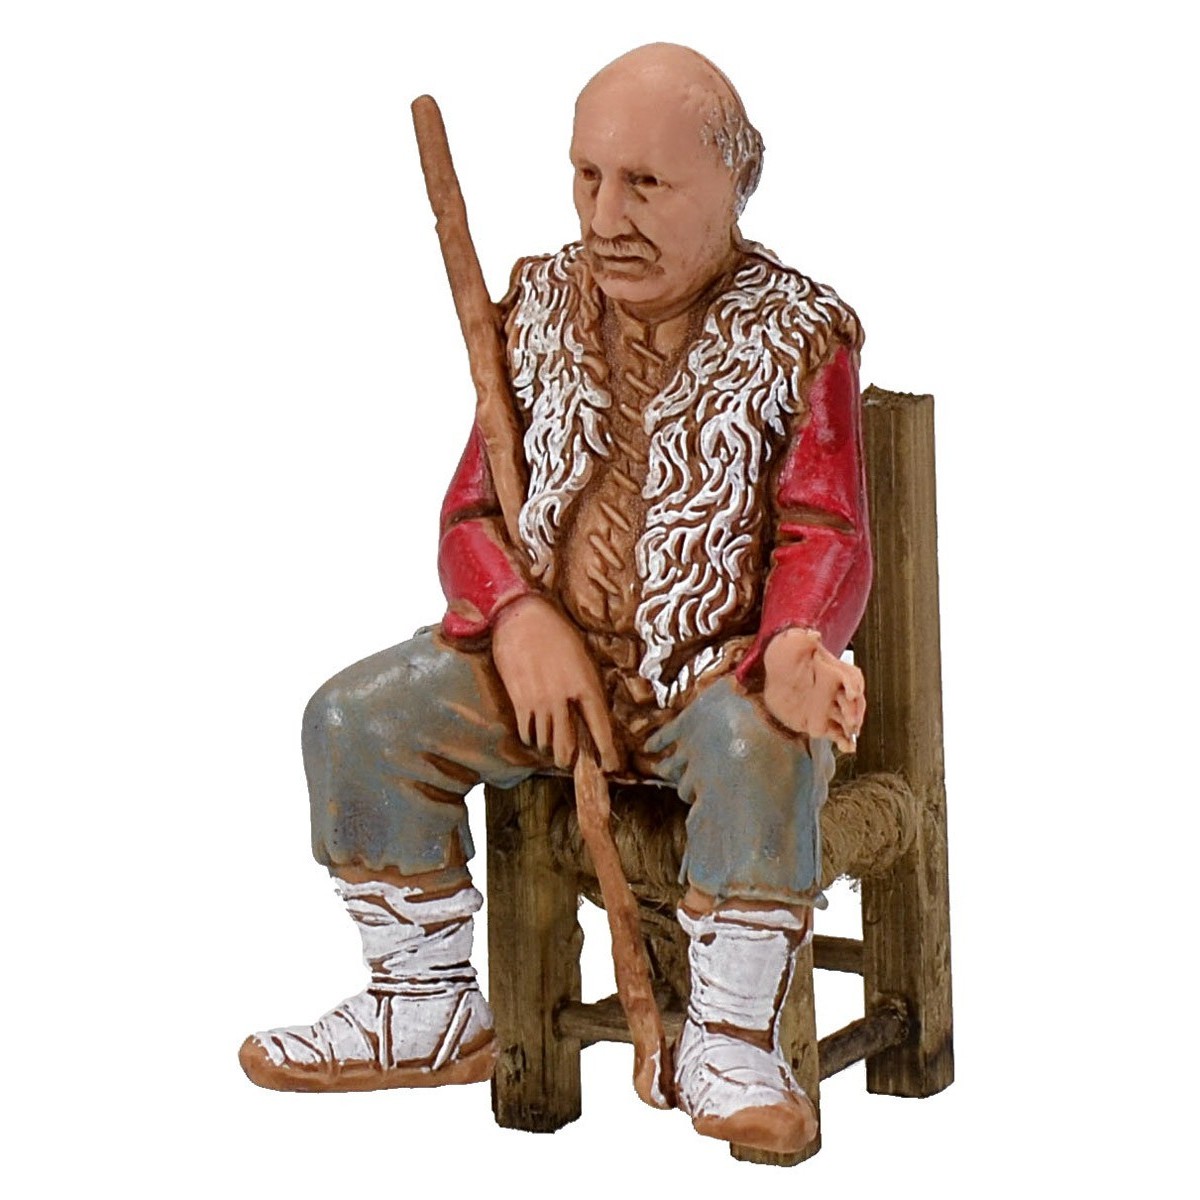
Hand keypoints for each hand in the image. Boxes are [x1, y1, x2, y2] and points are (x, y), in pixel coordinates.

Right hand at [491, 595, 620, 771]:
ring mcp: (539, 701)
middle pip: (568, 746)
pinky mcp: (518, 700)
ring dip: (549, 748)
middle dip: (570, 759)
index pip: (600, 726)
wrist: (520, 616)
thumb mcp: (582, 657)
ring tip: (552, 744)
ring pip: (545, 742)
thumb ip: (586, 686)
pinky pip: (526, 733)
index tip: (610, 767)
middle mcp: (563, 697)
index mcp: (585, 684)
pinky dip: (531, 737)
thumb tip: (588, 712)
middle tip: (572, 761)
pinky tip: (534, 732)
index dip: (606, 751)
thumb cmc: (555, 632)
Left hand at [762, 627, 864, 752]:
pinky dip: (843, 740)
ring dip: (851, 728)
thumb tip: (812, 634)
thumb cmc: (785, 652)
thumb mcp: (791, 640)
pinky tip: (848, 748)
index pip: (850, 676)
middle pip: (852, 701)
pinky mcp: (817, 721)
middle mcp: (834, 689)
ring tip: (852, 737)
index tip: (852, 692)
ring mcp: (827, 706)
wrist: (771, 671)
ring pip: (846, 719)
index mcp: (832, 669)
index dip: (853, 684)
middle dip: (854, 711)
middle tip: (851, 721)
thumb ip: (802, 639)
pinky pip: (834, 732)